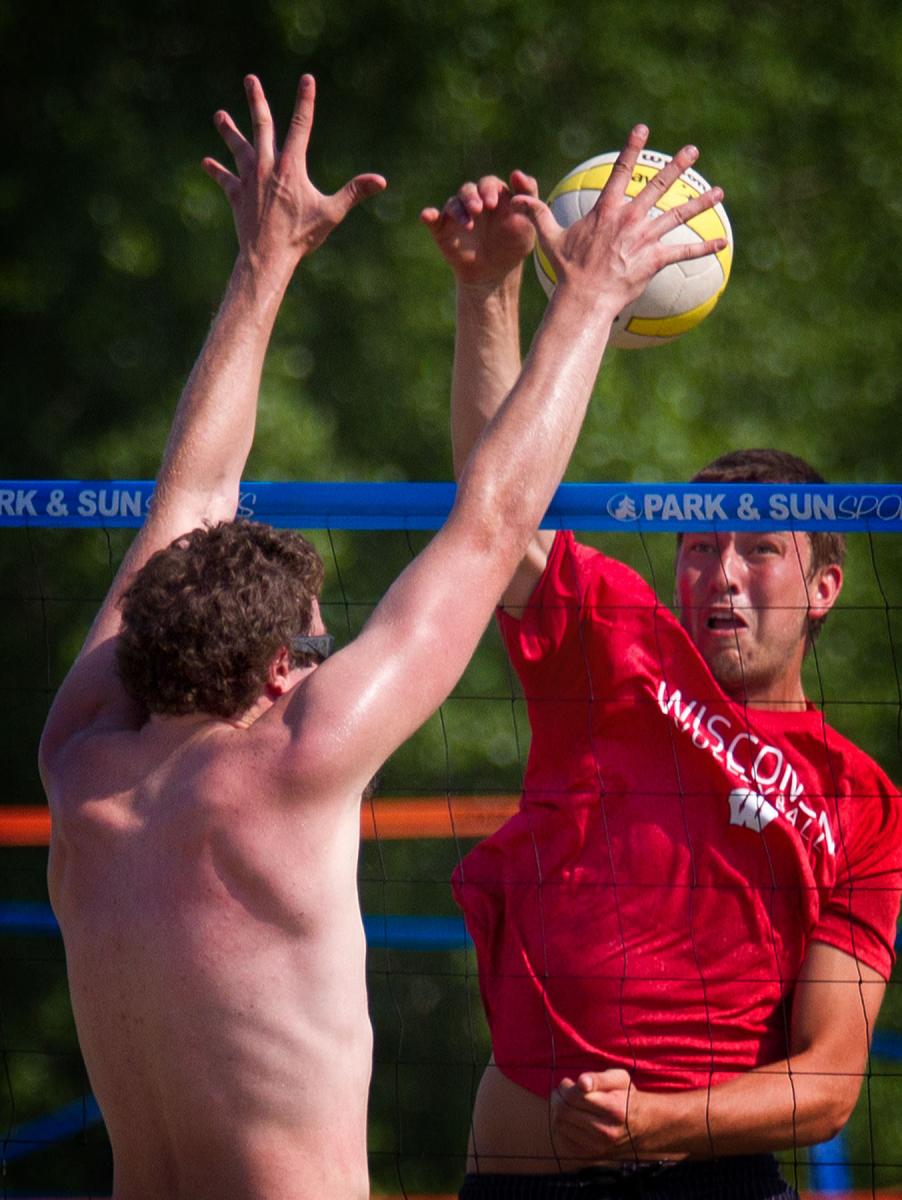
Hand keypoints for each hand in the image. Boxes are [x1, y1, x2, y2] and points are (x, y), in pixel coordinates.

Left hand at [202, 74, 386, 269]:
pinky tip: (206, 163)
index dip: (305, 101)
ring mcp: (249, 179)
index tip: (307, 79)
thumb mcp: (331, 213)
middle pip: (261, 126)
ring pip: (238, 148)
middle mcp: (267, 166)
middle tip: (250, 79)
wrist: (268, 255)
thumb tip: (381, 181)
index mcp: (291, 166)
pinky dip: (216, 171)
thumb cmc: (301, 236)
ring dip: (229, 130)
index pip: (301, 125)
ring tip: (220, 115)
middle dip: (257, 101)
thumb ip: (354, 192)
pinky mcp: (237, 195)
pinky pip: (225, 179)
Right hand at [420, 171, 537, 287]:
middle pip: (469, 190)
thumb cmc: (513, 247)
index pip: (488, 183)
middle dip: (472, 198)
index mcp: (493, 196)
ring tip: (467, 225)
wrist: (495, 276)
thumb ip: (529, 195)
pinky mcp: (443, 230)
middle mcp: (474, 203)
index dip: (488, 190)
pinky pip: (432, 219)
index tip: (492, 204)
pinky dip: (428, 215)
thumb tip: (516, 173)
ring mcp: (458, 215)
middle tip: (478, 210)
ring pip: (453, 203)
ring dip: (458, 210)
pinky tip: (427, 216)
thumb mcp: (528, 221)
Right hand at [511, 126, 725, 316]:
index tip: (643, 129)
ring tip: (719, 192)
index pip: (620, 170)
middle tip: (692, 150)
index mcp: (607, 209)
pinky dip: (704, 247)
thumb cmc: (567, 271)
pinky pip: (684, 252)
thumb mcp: (550, 239)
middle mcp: (629, 218)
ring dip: (701, 202)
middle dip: (677, 166)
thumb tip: (516, 199)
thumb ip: (538, 215)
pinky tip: (723, 242)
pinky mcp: (655, 259)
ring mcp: (644, 238)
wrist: (583, 298)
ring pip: (678, 215)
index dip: (632, 147)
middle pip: (657, 185)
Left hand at [551, 1070, 636, 1163]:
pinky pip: (562, 1139)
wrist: (640, 1127)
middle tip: (562, 1091)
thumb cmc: (626, 1097)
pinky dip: (560, 1126)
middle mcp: (606, 1132)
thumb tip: (582, 1082)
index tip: (568, 1082)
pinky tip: (568, 1118)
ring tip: (565, 1102)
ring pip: (560, 1125)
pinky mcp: (589, 1156)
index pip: (576, 1097)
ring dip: (557, 1110)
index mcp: (615, 1110)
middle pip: (565, 1111)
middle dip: (558, 1097)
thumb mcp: (620, 1080)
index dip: (566, 1087)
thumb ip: (599, 1078)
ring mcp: (597, 1147)